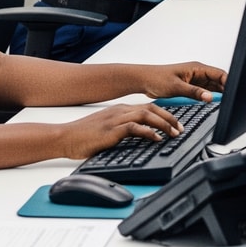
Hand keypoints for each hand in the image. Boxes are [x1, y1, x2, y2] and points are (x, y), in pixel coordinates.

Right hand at [59, 103, 184, 159]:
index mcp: (119, 110)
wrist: (64, 137)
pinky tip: (157, 138)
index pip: (148, 107)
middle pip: (151, 108)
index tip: (175, 123)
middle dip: (169, 117)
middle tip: (180, 128)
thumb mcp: (107, 131)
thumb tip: (139, 138)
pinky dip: (148, 132)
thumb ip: (122, 131)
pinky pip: (134, 128)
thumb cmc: (83, 137)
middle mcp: (120, 111)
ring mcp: (115, 119)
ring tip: (174, 133)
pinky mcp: (111, 130)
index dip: (164, 114)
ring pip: (146, 115)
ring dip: (163, 124)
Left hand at [135, 61, 225, 102]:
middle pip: (218, 81)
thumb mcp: (177, 87)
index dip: (228, 83)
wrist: (144, 81)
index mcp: (197, 68)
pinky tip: (207, 104)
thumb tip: (210, 97)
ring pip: (211, 88)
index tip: (232, 94)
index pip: (220, 74)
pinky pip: (203, 92)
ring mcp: (194, 80)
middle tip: (226, 102)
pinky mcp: (190, 86)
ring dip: (214, 95)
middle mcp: (198, 73)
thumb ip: (194, 92)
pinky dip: (206, 98)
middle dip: (223, 91)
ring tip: (217, 104)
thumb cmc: (157, 79)